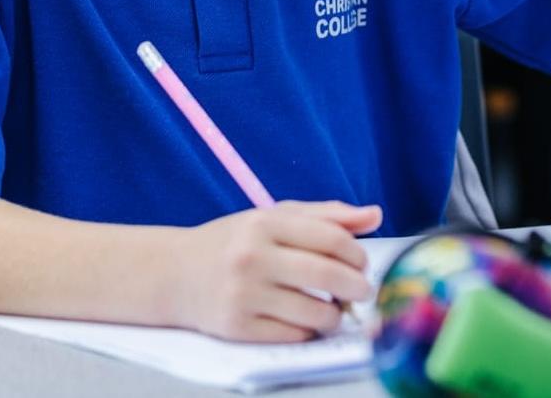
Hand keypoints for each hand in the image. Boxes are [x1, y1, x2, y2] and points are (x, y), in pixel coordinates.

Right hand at [171, 199, 381, 341]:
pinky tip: (306, 320)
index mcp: (265, 223)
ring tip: (334, 309)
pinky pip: (293, 335)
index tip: (362, 263)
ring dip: (336, 315)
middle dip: (356, 287)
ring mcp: (244, 294)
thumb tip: (375, 214)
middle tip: (362, 291)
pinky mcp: (238, 328)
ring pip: (315, 312)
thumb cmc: (234, 242)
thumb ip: (325, 215)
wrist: (175, 273)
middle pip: (327, 274)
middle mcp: (253, 256)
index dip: (357, 253)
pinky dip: (309, 331)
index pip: (330, 237)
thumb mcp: (273, 217)